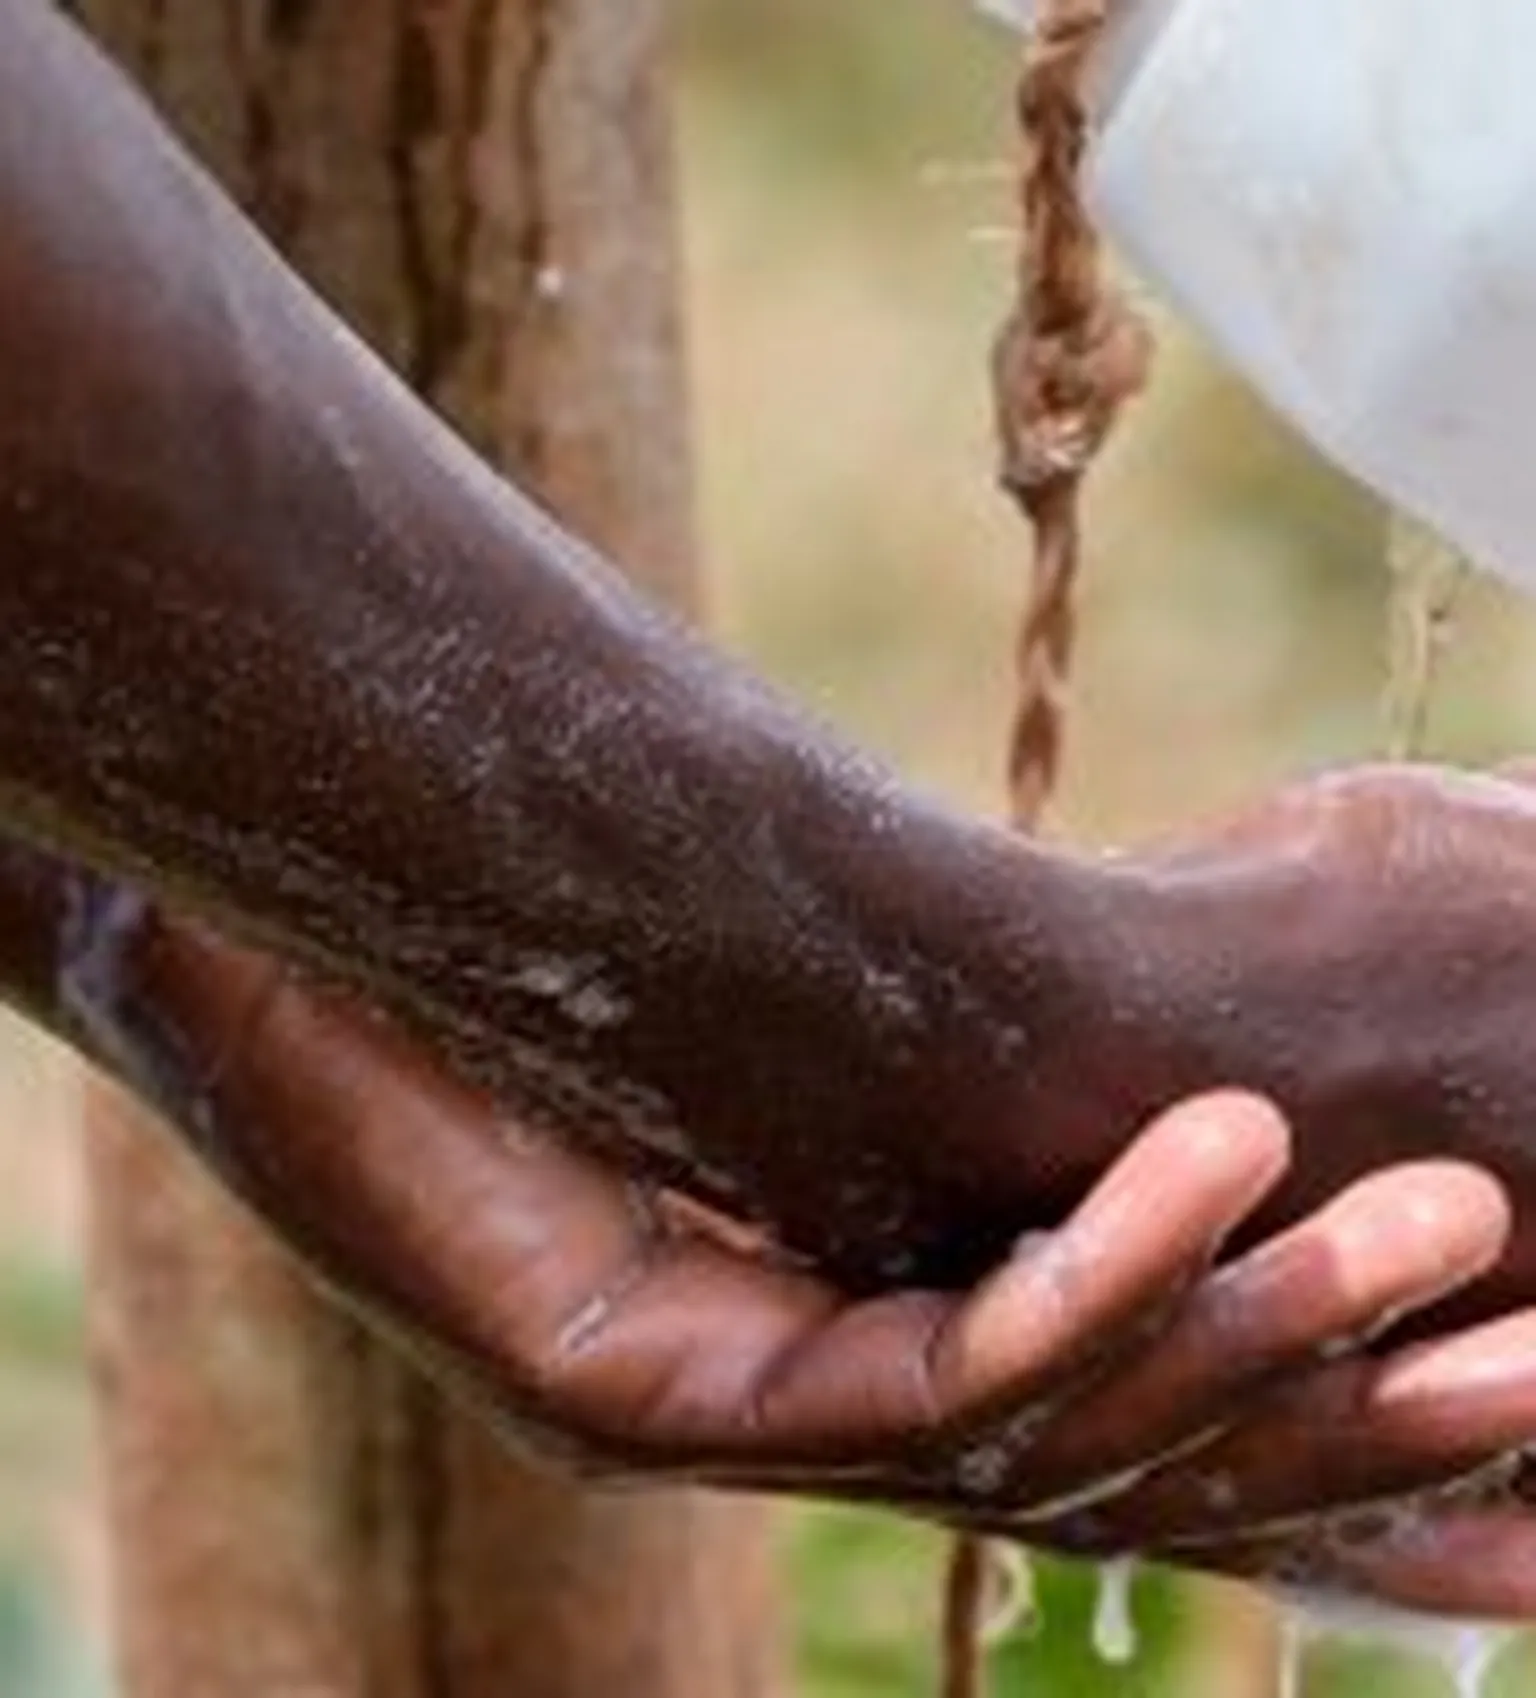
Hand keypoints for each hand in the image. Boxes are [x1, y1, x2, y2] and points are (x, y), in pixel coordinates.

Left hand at [51, 873, 1535, 1616]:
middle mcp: (802, 1415)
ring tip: (1443, 1233)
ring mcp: (722, 1421)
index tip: (1515, 1398)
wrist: (269, 956)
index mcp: (852, 1337)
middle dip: (1351, 1416)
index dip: (1325, 1441)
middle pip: (1123, 1467)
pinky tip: (1224, 1151)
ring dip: (1265, 1338)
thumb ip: (939, 1057)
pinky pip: (915, 1378)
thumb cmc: (524, 975)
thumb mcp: (784, 1022)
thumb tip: (1113, 999)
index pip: (1127, 1432)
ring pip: (1053, 1440)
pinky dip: (1092, 1274)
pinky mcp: (635, 1395)